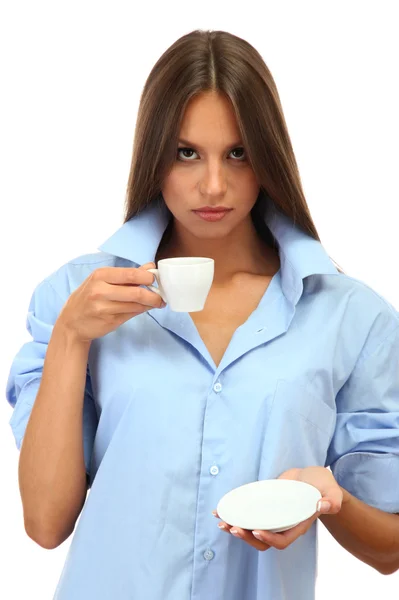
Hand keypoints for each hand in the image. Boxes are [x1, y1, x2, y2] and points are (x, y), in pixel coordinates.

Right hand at [56, 262, 165, 343]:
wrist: (71, 322)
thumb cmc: (88, 297)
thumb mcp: (102, 280)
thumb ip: (127, 274)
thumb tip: (150, 267)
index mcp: (100, 275)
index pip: (131, 274)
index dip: (148, 278)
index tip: (155, 280)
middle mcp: (100, 291)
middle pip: (136, 292)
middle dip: (153, 295)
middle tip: (161, 296)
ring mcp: (104, 308)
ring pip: (136, 305)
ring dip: (150, 304)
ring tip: (157, 303)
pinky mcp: (110, 321)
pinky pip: (132, 314)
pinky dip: (142, 311)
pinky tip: (144, 308)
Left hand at [212, 467, 342, 551]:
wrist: (313, 478)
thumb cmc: (324, 486)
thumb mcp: (332, 490)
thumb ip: (332, 499)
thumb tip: (324, 505)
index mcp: (298, 525)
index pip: (282, 541)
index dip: (269, 539)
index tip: (257, 531)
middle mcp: (282, 524)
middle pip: (262, 540)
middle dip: (246, 536)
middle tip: (232, 527)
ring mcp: (271, 516)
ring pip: (251, 529)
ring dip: (235, 527)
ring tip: (221, 521)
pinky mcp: (263, 506)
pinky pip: (247, 514)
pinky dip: (234, 512)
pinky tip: (221, 509)